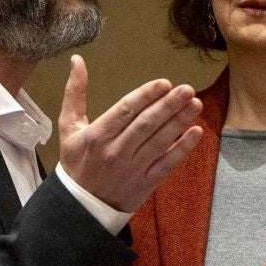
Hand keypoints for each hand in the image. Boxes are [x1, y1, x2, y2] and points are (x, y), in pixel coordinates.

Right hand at [58, 56, 203, 211]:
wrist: (80, 206)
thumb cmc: (76, 161)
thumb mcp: (68, 127)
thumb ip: (75, 93)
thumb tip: (77, 60)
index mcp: (97, 135)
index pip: (125, 111)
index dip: (146, 96)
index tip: (164, 83)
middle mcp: (115, 151)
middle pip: (146, 125)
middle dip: (168, 106)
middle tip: (187, 90)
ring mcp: (132, 169)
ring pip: (159, 142)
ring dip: (180, 122)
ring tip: (195, 104)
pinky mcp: (145, 184)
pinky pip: (167, 164)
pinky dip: (182, 149)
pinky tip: (196, 132)